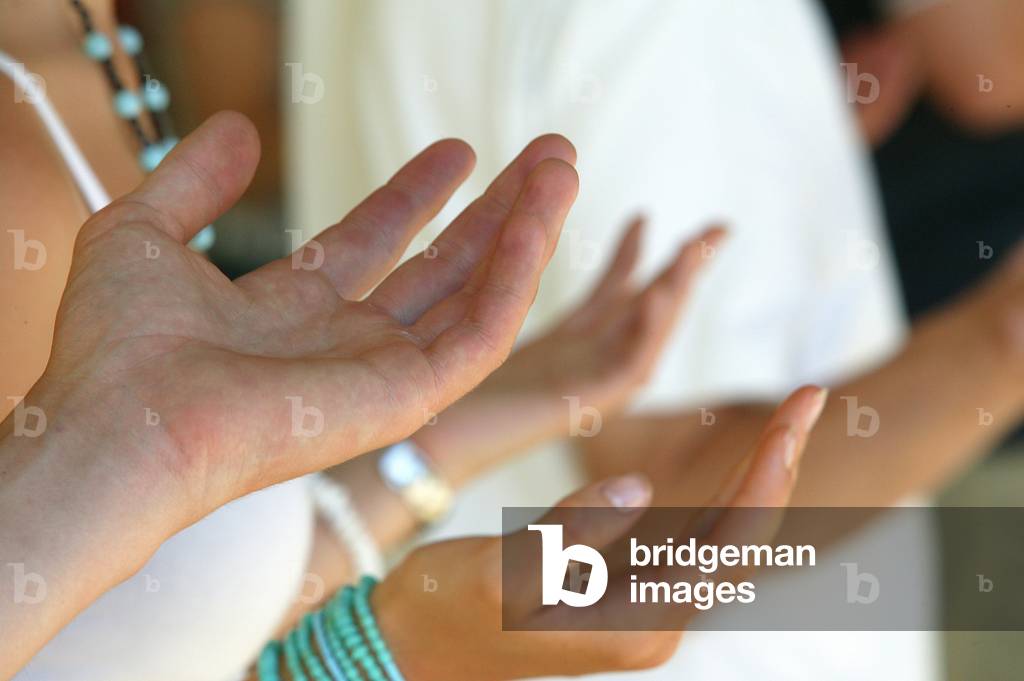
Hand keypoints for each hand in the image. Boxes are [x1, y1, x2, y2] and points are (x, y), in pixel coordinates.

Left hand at [10, 111, 579, 535]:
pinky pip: (482, 334)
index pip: (375, 244)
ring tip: (562, 169)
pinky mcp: (408, 400)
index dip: (418, 195)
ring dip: (526, 233)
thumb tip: (238, 128)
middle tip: (545, 158)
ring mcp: (382, 375)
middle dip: (495, 211)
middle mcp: (345, 345)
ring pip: (477, 298)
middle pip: (442, 270)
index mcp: (290, 311)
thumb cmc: (118, 347)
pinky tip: (540, 218)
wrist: (122, 424)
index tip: (460, 151)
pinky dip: (518, 275)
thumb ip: (196, 179)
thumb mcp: (144, 229)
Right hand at [372, 386, 823, 680]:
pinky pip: (690, 537)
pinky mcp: (622, 586)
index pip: (730, 541)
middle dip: (779, 464)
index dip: (769, 473)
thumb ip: (573, 532)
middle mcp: (653, 618)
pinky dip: (719, 491)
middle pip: (741, 535)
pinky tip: (734, 459)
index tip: (796, 413)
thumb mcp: (501, 572)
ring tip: (787, 416)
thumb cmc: (443, 614)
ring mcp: (641, 603)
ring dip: (756, 476)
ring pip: (722, 535)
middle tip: (809, 397)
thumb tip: (640, 488)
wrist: (410, 651)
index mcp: (635, 621)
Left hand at [414, 218, 724, 484]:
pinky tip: (653, 296)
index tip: (643, 218)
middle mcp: (562, 368)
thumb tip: (466, 229)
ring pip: (637, 336)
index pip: (599, 301)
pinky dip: (642, 334)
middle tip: (718, 228)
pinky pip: (618, 372)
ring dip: (671, 291)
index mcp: (544, 350)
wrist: (399, 445)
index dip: (626, 260)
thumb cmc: (417, 383)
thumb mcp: (452, 314)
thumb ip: (473, 280)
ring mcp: (568, 390)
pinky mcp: (566, 413)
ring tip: (699, 246)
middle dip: (676, 271)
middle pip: (633, 314)